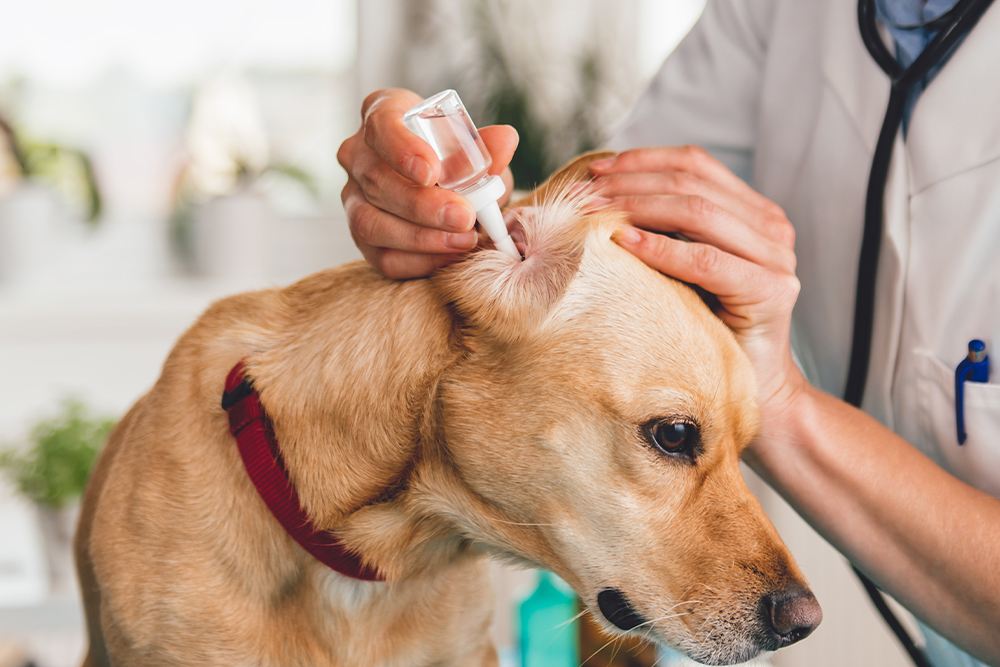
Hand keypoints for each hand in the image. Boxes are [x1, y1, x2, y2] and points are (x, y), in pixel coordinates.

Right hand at [337, 89, 518, 278]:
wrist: (448, 190)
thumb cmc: (456, 159)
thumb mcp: (474, 149)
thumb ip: (486, 148)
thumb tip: (505, 140)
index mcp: (382, 115)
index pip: (381, 126)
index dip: (402, 149)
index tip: (432, 172)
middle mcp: (358, 155)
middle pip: (377, 181)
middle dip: (422, 205)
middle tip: (464, 216)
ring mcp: (353, 198)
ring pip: (371, 222)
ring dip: (420, 237)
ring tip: (463, 240)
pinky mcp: (362, 237)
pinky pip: (381, 256)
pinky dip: (418, 261)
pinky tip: (449, 258)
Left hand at [592, 146, 804, 411]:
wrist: (754, 389)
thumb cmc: (707, 328)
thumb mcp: (683, 268)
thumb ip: (665, 229)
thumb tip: (600, 194)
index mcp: (754, 211)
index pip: (695, 164)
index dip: (643, 160)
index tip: (595, 167)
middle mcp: (772, 225)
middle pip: (692, 182)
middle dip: (632, 182)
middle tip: (587, 192)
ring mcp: (777, 256)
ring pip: (698, 212)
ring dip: (639, 207)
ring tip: (598, 212)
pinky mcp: (772, 290)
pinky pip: (706, 260)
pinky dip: (662, 248)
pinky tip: (626, 242)